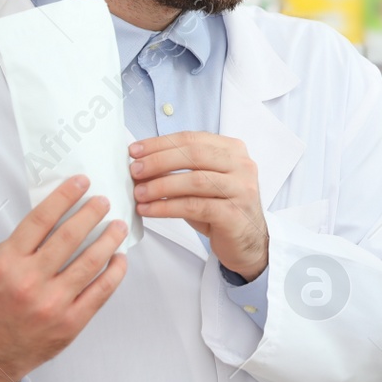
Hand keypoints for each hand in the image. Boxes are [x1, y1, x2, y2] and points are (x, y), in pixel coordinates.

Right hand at [0, 176, 128, 381]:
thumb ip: (25, 243)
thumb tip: (61, 212)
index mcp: (7, 262)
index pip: (40, 219)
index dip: (64, 196)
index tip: (81, 182)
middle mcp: (29, 280)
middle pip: (69, 236)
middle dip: (92, 213)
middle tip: (105, 201)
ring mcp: (52, 303)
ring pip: (91, 261)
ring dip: (110, 238)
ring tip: (118, 226)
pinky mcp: (71, 322)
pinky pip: (101, 290)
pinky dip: (115, 271)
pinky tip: (120, 258)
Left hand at [129, 132, 267, 280]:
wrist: (247, 242)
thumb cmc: (221, 208)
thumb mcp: (202, 183)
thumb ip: (180, 169)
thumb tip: (141, 162)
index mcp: (232, 150)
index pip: (192, 139)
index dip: (160, 143)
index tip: (135, 151)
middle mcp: (241, 166)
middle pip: (194, 155)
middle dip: (159, 161)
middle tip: (134, 171)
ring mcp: (241, 189)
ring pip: (194, 180)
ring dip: (160, 185)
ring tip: (138, 193)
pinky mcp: (234, 214)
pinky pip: (194, 207)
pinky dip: (167, 207)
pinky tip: (149, 210)